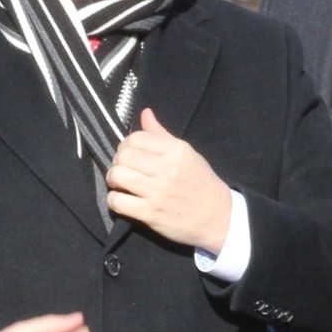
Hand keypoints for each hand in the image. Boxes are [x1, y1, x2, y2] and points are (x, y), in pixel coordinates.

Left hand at [106, 109, 232, 254]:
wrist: (218, 217)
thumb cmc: (201, 183)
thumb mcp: (188, 154)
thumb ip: (162, 135)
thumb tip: (145, 114)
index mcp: (176, 151)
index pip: (135, 138)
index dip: (127, 145)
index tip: (130, 155)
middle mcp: (166, 169)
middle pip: (123, 156)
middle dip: (117, 162)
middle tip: (123, 170)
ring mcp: (157, 192)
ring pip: (117, 175)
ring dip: (113, 180)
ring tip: (119, 184)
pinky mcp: (150, 213)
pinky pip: (117, 202)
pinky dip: (114, 200)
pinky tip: (122, 200)